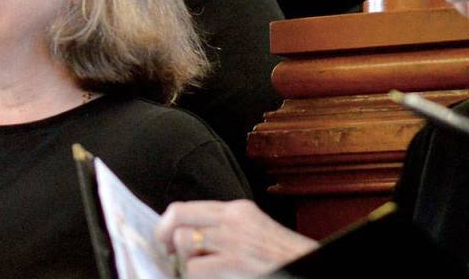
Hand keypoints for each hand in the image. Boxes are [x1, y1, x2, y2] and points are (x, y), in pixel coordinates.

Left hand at [154, 200, 317, 278]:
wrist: (313, 267)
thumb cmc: (285, 258)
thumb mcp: (255, 232)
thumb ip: (226, 228)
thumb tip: (191, 237)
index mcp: (238, 210)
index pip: (189, 207)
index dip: (169, 223)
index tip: (165, 239)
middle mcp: (233, 219)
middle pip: (178, 214)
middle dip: (164, 233)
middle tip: (167, 252)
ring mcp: (234, 240)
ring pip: (183, 240)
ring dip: (184, 260)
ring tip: (197, 271)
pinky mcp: (235, 261)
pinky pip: (195, 268)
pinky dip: (194, 277)